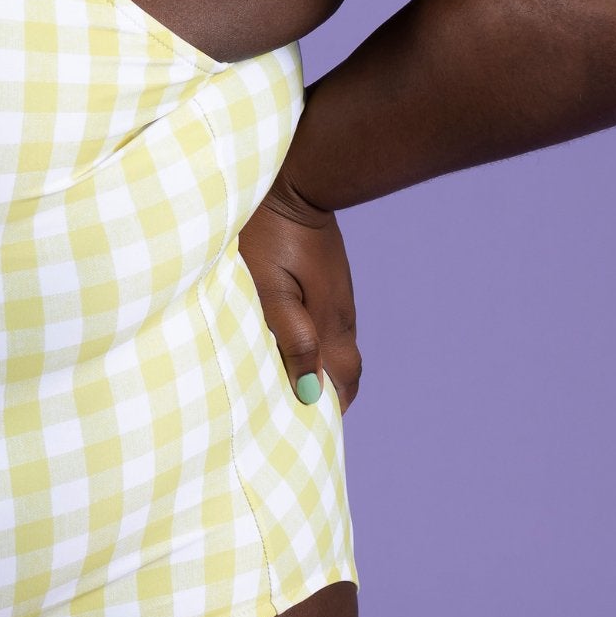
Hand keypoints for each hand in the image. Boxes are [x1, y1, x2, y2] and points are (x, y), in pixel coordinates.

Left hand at [237, 183, 362, 412]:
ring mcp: (337, 296)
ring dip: (322, 370)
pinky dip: (316, 344)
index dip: (328, 412)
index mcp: (329, 324)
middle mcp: (341, 315)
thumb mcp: (270, 290)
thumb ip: (291, 338)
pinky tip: (294, 343)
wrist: (292, 183)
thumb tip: (310, 390)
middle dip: (329, 397)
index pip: (340, 384)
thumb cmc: (269, 236)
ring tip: (293, 386)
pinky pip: (328, 325)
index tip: (308, 433)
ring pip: (337, 347)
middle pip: (345, 371)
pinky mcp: (328, 280)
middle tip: (302, 417)